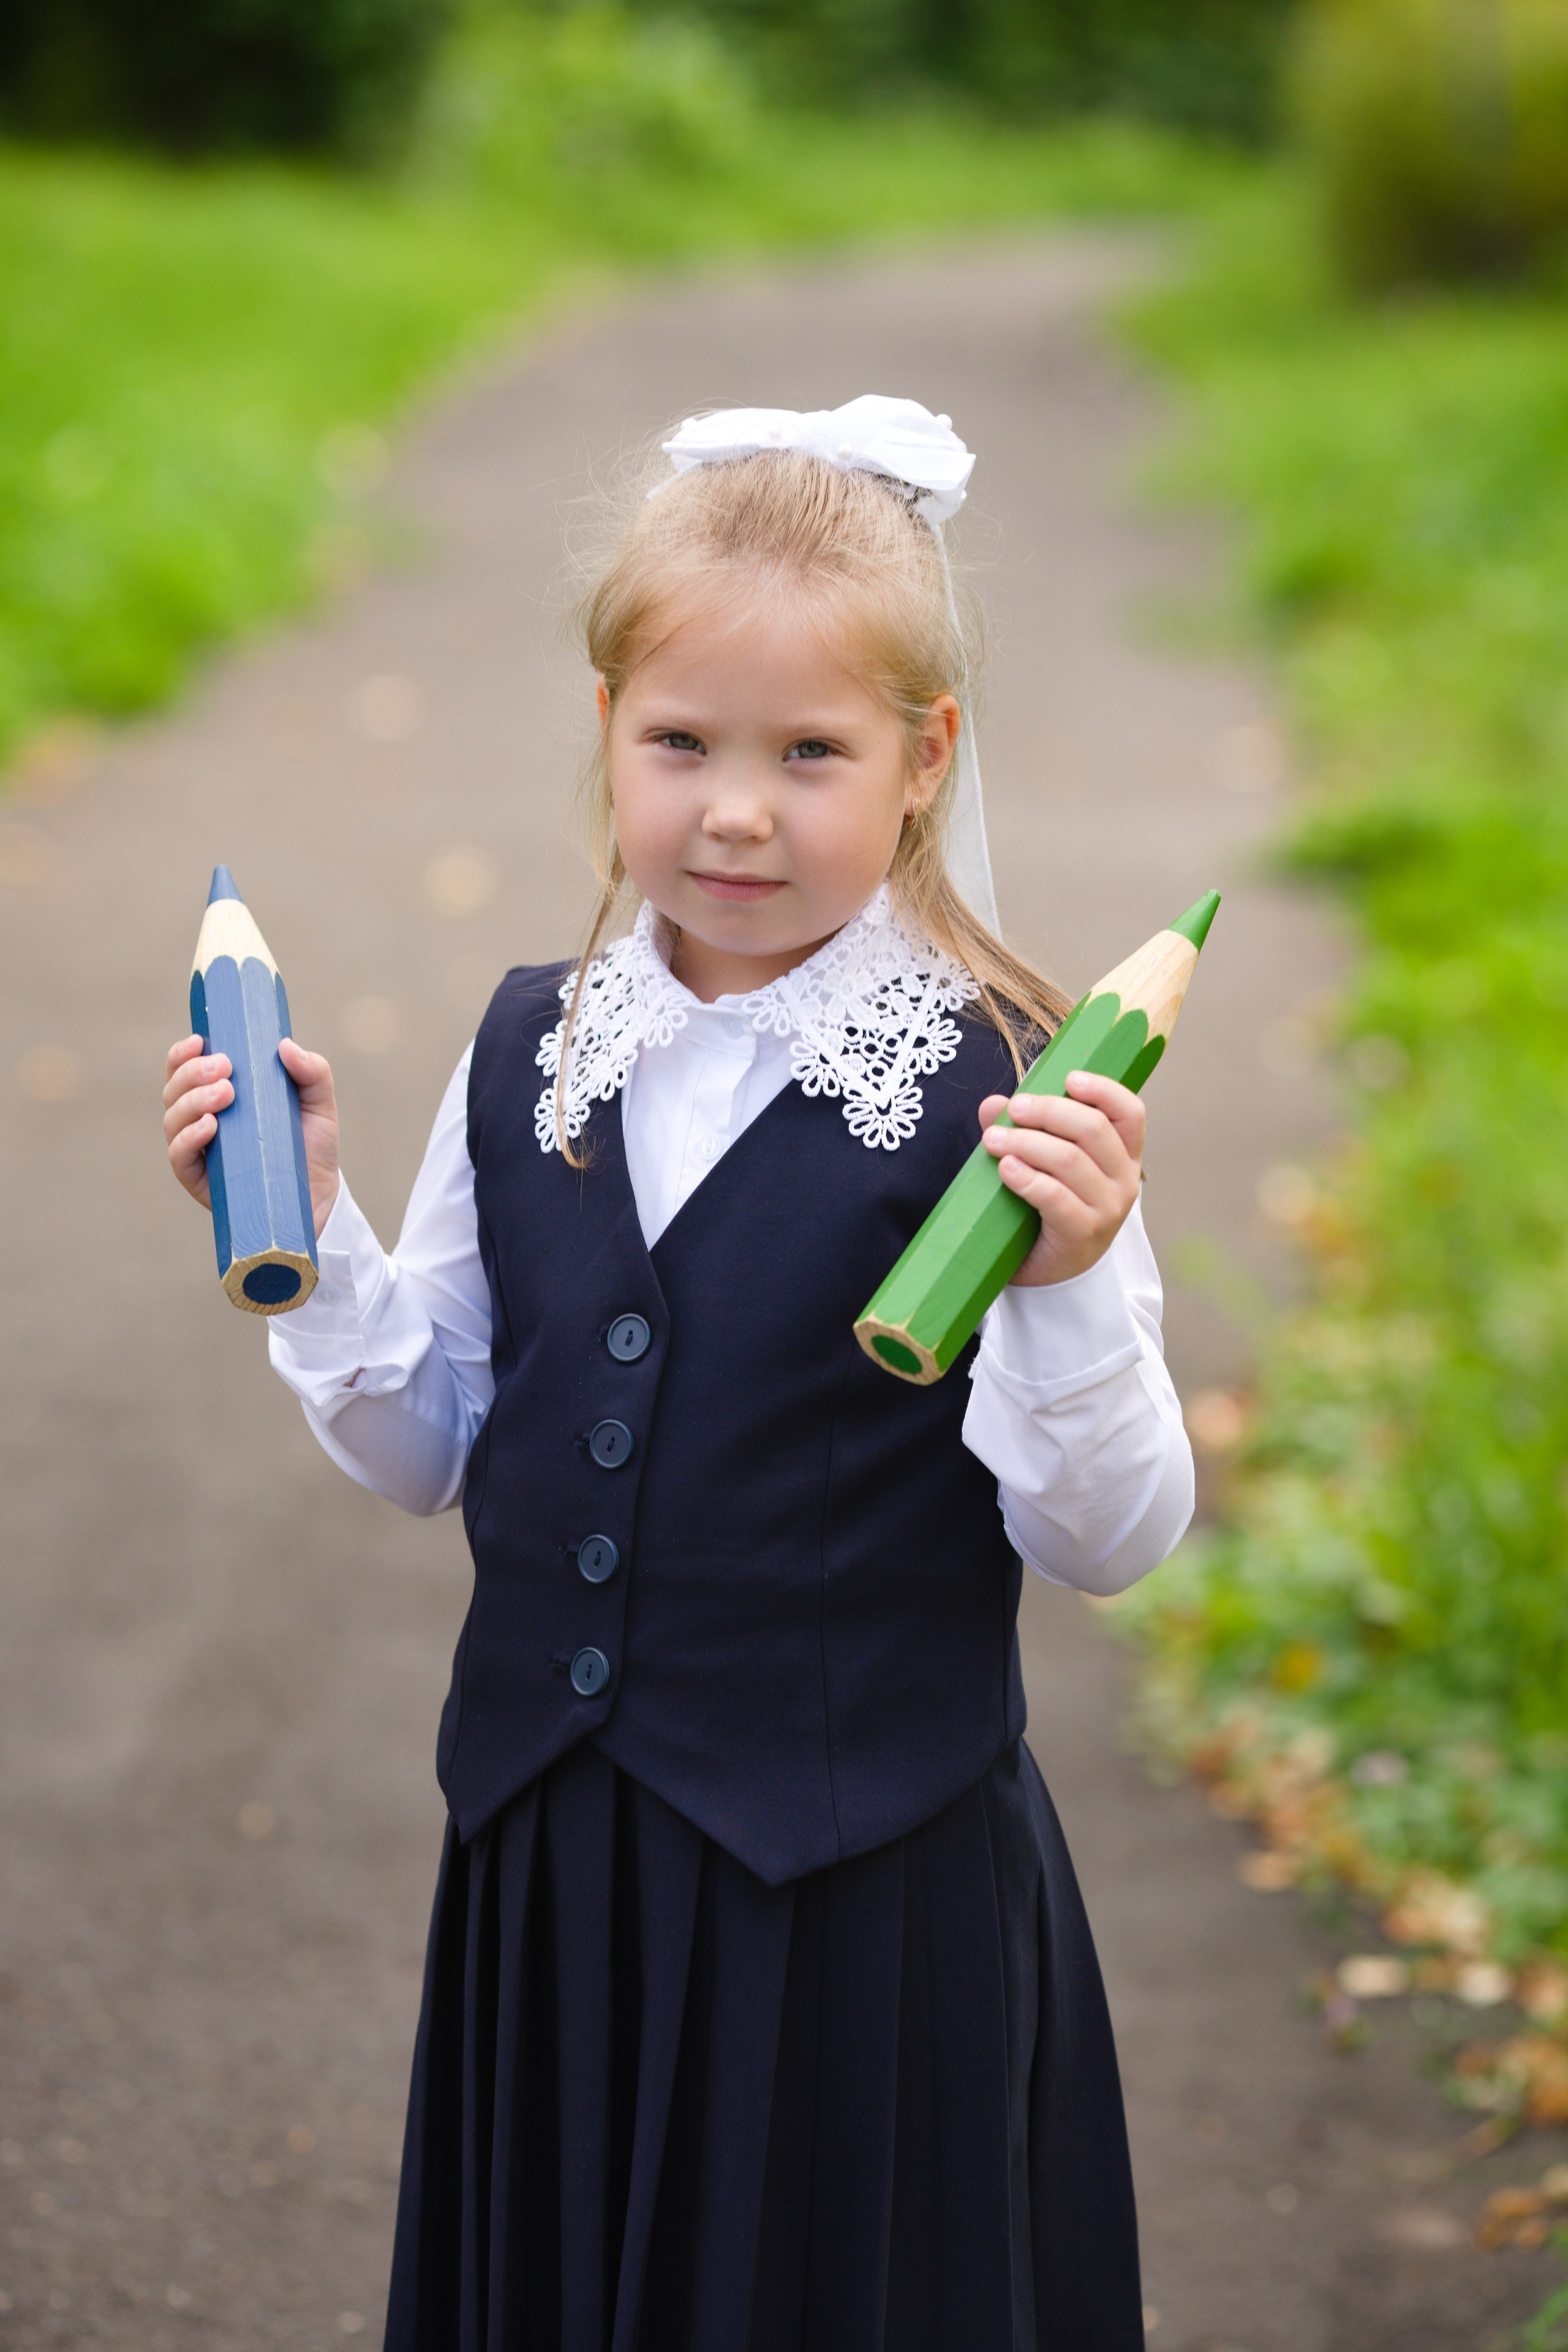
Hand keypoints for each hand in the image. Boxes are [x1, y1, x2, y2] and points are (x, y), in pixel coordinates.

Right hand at [163, 1033, 341, 1237]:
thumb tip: (285, 1045)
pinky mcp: (200, 1181)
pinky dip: (189, 1138)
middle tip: (224, 1068)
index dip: (183, 1054)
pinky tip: (209, 1126)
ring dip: (193, 1101)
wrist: (320, 1197)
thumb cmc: (311, 1146)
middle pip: (175, 1090)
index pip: (186, 1070)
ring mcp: (198, 1150)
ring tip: (225, 1093)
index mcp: (218, 1096)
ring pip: (173, 1119)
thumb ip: (312, 1071)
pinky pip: (180, 1156)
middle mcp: (200, 1120)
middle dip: (193, 1073)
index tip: (199, 1040)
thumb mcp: (318, 1104)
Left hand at [978, 1069, 1143, 1287]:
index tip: (1069, 1078)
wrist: (1052, 1272)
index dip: (1104, 1090)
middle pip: (1093, 1129)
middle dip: (1049, 1111)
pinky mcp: (1082, 1233)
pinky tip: (1005, 1168)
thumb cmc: (1050, 1208)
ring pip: (1070, 1161)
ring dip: (1027, 1143)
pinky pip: (1055, 1198)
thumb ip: (1022, 1130)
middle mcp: (1124, 1180)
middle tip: (1013, 1109)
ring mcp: (1108, 1209)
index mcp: (1123, 1155)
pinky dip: (1027, 1178)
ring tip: (992, 1140)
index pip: (1129, 1113)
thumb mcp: (1042, 1163)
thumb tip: (993, 1104)